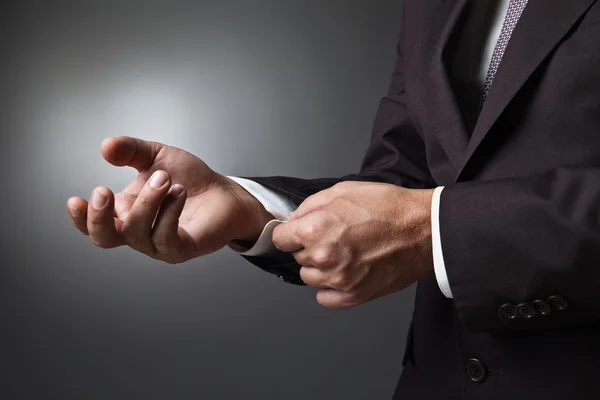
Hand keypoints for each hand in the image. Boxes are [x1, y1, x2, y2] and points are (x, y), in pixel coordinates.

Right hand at [67, 136, 272, 262]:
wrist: (224, 192)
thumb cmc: (190, 178)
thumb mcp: (156, 156)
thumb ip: (130, 150)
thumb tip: (105, 146)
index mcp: (124, 212)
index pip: (93, 224)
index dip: (80, 217)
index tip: (76, 198)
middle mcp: (137, 232)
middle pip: (104, 239)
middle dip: (99, 217)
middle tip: (105, 190)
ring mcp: (157, 245)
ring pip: (136, 232)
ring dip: (148, 201)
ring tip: (165, 178)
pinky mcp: (180, 250)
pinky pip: (165, 238)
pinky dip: (168, 212)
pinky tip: (178, 193)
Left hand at [271, 181, 434, 307]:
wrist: (423, 229)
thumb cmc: (388, 207)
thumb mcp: (343, 191)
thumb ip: (311, 206)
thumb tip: (295, 219)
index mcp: (315, 229)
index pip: (280, 239)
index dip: (290, 232)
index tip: (299, 232)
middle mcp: (323, 257)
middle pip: (297, 257)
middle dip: (309, 247)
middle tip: (334, 237)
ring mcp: (339, 279)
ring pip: (309, 277)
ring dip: (320, 267)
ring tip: (343, 253)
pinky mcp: (355, 295)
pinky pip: (325, 298)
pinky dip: (331, 288)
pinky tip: (345, 273)